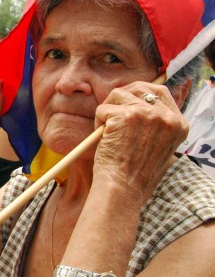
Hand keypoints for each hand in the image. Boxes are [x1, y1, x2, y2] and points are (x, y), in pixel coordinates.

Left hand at [93, 81, 187, 203]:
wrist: (122, 189)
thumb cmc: (135, 174)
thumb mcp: (158, 147)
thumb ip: (155, 126)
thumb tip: (138, 106)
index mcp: (179, 124)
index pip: (161, 92)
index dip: (141, 93)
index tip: (127, 100)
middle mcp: (167, 116)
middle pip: (141, 87)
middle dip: (122, 95)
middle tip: (110, 109)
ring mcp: (147, 114)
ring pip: (119, 95)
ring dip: (107, 111)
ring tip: (106, 132)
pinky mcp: (125, 115)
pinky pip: (103, 108)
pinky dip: (98, 121)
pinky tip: (102, 138)